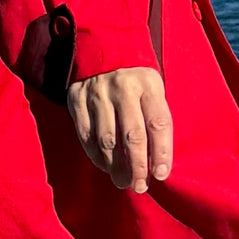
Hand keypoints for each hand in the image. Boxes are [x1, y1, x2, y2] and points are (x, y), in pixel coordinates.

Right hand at [67, 67, 172, 192]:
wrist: (102, 51)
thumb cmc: (137, 83)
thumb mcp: (154, 90)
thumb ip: (155, 120)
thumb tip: (157, 164)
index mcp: (148, 84)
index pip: (158, 123)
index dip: (161, 152)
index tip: (161, 175)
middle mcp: (122, 87)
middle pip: (132, 135)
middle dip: (137, 167)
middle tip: (139, 186)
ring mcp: (97, 93)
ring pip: (107, 140)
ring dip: (116, 166)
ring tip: (123, 181)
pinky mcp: (76, 99)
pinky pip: (86, 136)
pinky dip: (96, 156)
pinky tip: (106, 166)